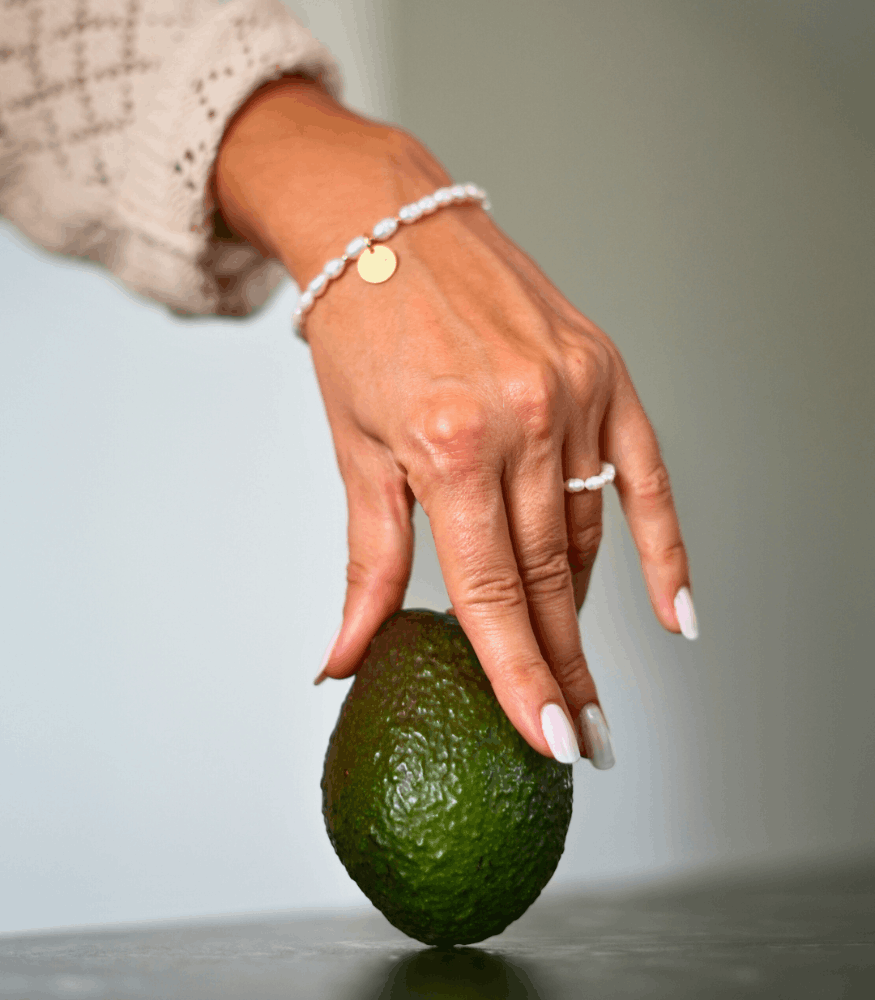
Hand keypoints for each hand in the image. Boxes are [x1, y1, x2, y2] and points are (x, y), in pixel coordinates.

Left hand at [213, 77, 695, 763]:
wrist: (388, 226)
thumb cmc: (362, 335)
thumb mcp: (355, 454)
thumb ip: (367, 567)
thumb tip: (343, 660)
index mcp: (448, 445)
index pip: (493, 591)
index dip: (522, 675)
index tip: (552, 738)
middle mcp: (521, 419)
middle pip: (549, 575)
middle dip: (563, 662)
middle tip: (584, 730)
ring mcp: (573, 393)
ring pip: (588, 535)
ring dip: (580, 607)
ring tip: (573, 659)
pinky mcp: (603, 370)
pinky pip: (645, 477)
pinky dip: (664, 547)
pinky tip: (677, 610)